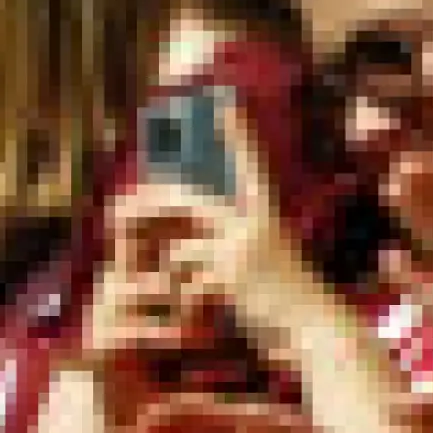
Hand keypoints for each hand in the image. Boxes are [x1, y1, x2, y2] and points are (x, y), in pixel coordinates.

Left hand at [102, 97, 344, 361]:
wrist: (315, 330)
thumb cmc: (286, 300)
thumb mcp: (262, 260)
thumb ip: (229, 243)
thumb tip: (180, 241)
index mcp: (266, 215)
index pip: (249, 166)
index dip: (237, 135)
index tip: (227, 103)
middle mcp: (255, 223)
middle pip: (187, 201)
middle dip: (148, 206)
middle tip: (118, 211)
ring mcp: (242, 247)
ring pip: (178, 251)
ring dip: (172, 277)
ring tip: (188, 294)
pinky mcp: (230, 276)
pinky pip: (184, 284)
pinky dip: (183, 301)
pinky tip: (199, 316)